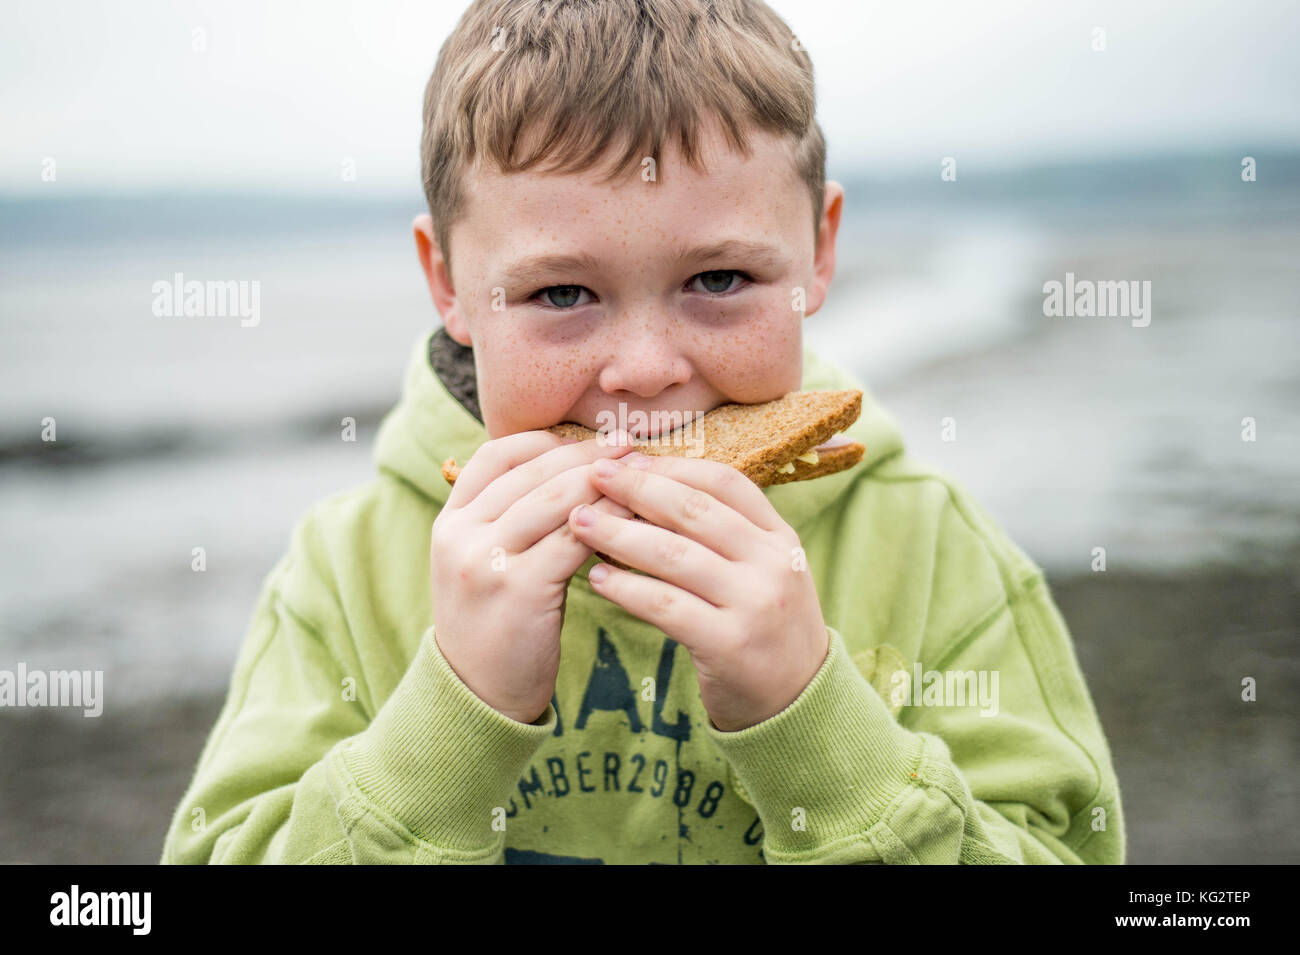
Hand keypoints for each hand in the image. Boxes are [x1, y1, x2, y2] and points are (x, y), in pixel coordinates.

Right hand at [430, 428, 636, 723]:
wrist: (476, 697)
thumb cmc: (494, 626)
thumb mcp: (481, 563)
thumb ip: (506, 520)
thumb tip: (567, 472)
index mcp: (449, 521)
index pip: (496, 455)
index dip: (545, 441)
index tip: (587, 442)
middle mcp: (461, 534)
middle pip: (532, 472)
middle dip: (587, 456)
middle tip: (630, 447)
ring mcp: (486, 560)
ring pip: (556, 500)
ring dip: (604, 482)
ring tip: (642, 474)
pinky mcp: (520, 589)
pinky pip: (575, 540)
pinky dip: (610, 522)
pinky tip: (636, 518)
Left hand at [567, 451, 829, 731]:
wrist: (798, 702)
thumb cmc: (763, 626)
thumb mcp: (762, 570)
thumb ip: (723, 532)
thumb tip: (649, 484)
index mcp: (780, 536)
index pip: (724, 482)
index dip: (672, 466)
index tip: (627, 461)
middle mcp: (773, 563)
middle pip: (694, 510)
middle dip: (636, 489)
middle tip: (592, 477)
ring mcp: (754, 604)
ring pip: (673, 555)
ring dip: (618, 535)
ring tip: (579, 523)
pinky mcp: (729, 645)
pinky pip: (666, 607)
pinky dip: (627, 589)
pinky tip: (597, 579)